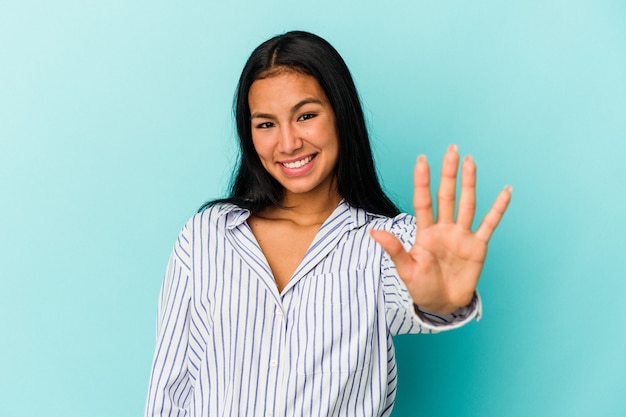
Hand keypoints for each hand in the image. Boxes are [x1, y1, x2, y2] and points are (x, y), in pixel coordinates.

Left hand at [370, 145, 511, 314]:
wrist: (442, 304)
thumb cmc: (421, 287)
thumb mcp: (406, 269)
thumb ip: (394, 249)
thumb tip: (374, 232)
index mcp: (425, 232)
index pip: (424, 201)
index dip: (422, 181)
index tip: (421, 160)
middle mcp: (444, 228)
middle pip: (447, 195)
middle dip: (448, 173)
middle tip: (451, 150)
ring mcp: (462, 235)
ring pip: (467, 204)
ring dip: (469, 183)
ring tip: (470, 161)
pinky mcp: (478, 246)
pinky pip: (490, 224)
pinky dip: (499, 208)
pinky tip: (506, 191)